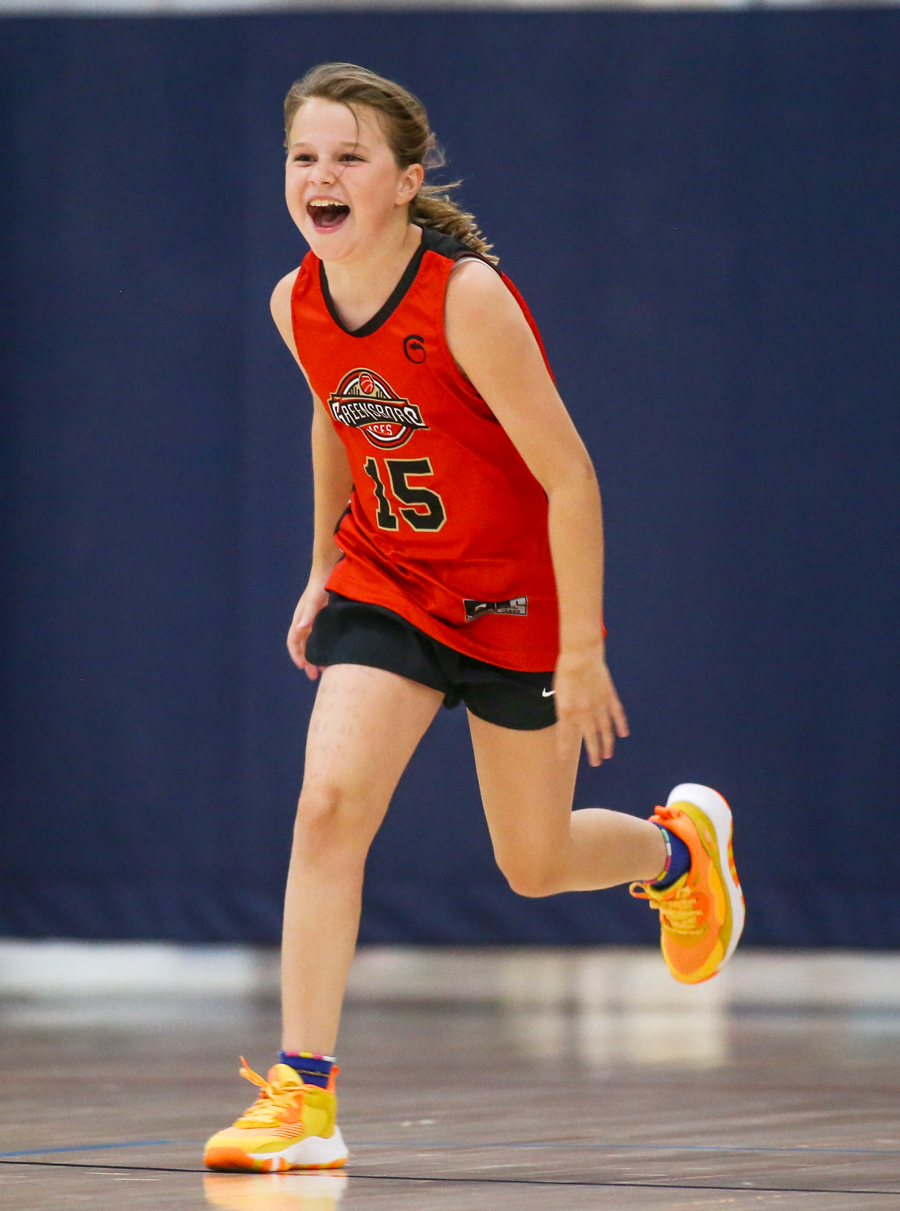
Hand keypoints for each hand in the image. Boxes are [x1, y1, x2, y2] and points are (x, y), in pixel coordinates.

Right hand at [286, 578, 329, 678]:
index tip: (303, 667)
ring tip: (325, 670)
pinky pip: (322, 636)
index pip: (293, 640)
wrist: (330, 569)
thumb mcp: (314, 599)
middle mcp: (305, 620)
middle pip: (303, 645)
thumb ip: (309, 613)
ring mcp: (315, 619)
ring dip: (316, 655)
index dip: (297, 654)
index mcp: (300, 618)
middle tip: (314, 676)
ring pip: (313, 642)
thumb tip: (301, 629)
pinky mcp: (325, 617)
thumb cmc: (321, 584)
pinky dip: (325, 646)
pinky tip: (335, 652)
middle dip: (307, 661)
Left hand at [553, 644, 628, 766]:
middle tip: (596, 763)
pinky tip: (623, 734)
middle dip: (593, 751)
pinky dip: (621, 725)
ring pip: (605, 729)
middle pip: (590, 736)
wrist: (581, 655)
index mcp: (567, 710)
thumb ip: (564, 709)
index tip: (563, 759)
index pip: (565, 734)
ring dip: (607, 743)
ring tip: (608, 754)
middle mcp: (584, 711)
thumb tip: (570, 723)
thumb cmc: (566, 671)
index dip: (563, 747)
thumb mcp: (559, 692)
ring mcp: (598, 705)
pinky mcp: (609, 696)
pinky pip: (616, 714)